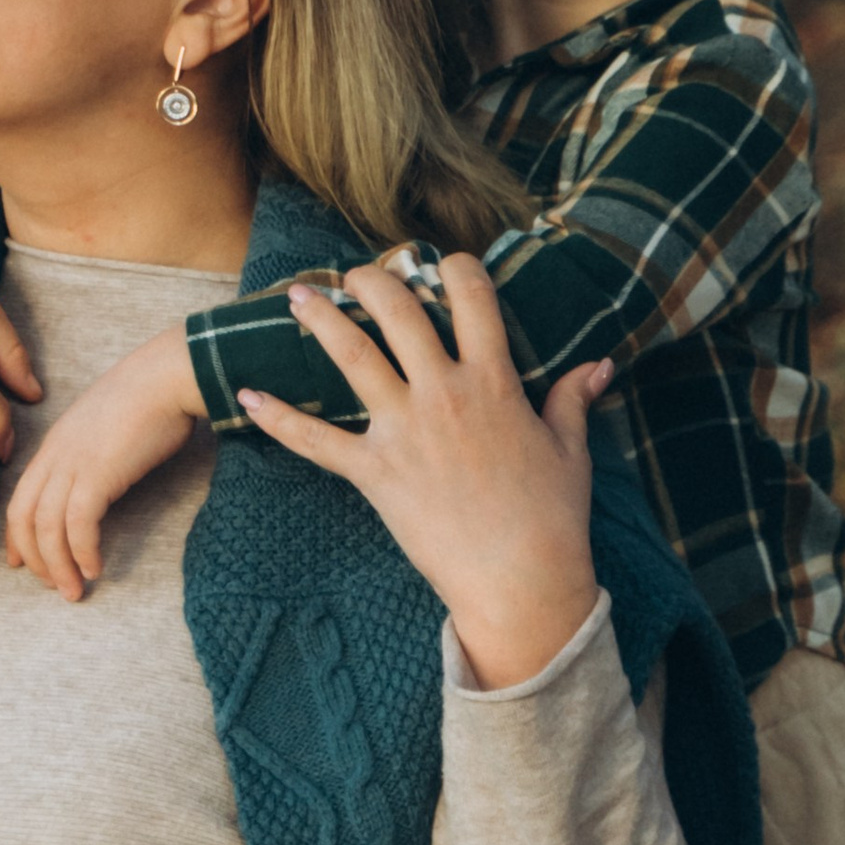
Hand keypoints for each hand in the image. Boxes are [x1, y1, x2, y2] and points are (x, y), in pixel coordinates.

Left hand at [4, 325, 205, 598]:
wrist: (166, 376)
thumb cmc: (149, 397)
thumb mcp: (106, 427)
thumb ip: (93, 453)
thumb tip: (101, 479)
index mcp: (54, 444)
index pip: (19, 498)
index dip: (17, 536)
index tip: (22, 563)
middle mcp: (55, 455)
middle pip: (24, 518)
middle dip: (35, 559)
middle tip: (53, 586)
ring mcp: (73, 463)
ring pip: (47, 528)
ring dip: (58, 566)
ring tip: (73, 591)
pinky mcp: (98, 473)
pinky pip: (79, 525)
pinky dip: (83, 552)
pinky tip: (95, 568)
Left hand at [238, 255, 608, 689]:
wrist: (521, 581)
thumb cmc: (553, 518)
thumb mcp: (570, 451)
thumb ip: (573, 398)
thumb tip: (599, 364)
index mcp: (495, 382)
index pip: (473, 298)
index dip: (456, 268)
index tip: (443, 263)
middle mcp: (445, 394)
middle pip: (400, 312)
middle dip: (374, 280)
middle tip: (356, 273)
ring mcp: (405, 431)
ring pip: (353, 356)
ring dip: (321, 319)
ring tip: (297, 295)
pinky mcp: (375, 472)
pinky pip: (316, 440)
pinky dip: (277, 419)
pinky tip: (246, 395)